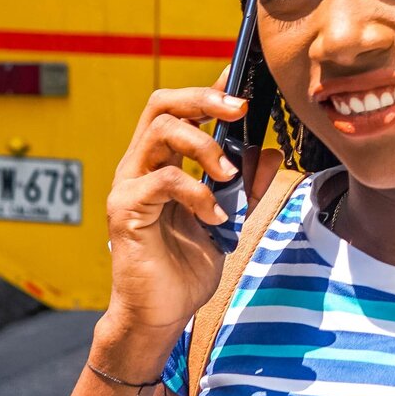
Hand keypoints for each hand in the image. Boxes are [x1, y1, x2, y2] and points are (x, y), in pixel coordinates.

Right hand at [103, 85, 245, 335]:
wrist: (162, 314)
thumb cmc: (186, 266)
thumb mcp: (229, 219)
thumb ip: (246, 186)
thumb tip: (269, 152)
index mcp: (162, 162)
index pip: (179, 109)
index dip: (208, 90)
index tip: (240, 81)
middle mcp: (140, 166)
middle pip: (162, 104)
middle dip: (203, 98)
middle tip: (239, 108)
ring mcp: (128, 186)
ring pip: (161, 132)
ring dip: (204, 146)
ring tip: (230, 174)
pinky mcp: (125, 212)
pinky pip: (163, 181)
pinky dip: (198, 192)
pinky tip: (215, 216)